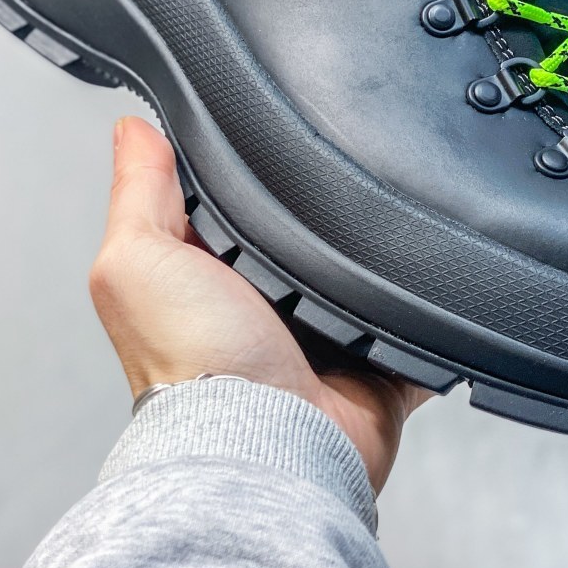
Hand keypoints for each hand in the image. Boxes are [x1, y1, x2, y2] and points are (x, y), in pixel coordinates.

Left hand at [89, 116, 427, 491]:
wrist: (271, 446)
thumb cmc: (194, 366)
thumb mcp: (138, 261)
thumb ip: (137, 192)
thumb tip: (133, 126)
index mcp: (207, 275)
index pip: (229, 198)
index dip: (245, 164)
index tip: (270, 121)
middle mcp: (264, 305)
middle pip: (304, 228)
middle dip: (324, 203)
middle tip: (343, 167)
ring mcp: (324, 335)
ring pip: (365, 270)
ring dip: (378, 252)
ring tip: (390, 216)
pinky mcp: (378, 363)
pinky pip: (418, 325)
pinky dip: (428, 309)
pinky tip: (435, 277)